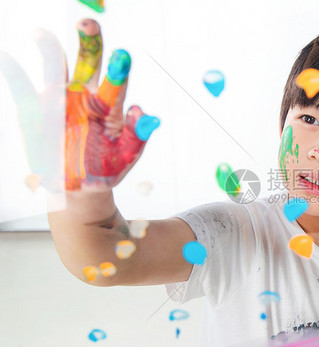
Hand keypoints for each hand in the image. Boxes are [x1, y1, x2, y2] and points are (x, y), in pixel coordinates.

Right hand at [0, 18, 158, 192]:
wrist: (81, 187)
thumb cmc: (108, 167)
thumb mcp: (127, 154)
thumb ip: (137, 135)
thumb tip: (141, 111)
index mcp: (110, 106)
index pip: (116, 83)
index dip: (119, 69)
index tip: (123, 56)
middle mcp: (85, 97)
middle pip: (88, 63)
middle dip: (89, 43)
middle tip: (89, 23)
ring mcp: (59, 102)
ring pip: (55, 69)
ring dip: (49, 50)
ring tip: (41, 33)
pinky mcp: (36, 113)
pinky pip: (23, 91)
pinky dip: (14, 75)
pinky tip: (6, 59)